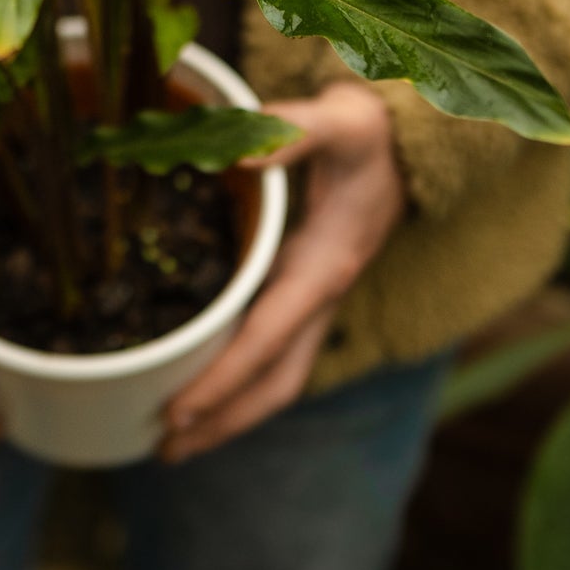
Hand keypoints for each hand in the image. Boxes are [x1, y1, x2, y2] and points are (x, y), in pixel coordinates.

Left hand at [157, 81, 405, 462]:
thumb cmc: (368, 130)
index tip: (178, 413)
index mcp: (326, 267)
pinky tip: (196, 379)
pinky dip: (236, 377)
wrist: (402, 136)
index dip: (225, 380)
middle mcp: (322, 295)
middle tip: (166, 450)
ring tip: (174, 441)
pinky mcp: (303, 290)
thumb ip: (294, 132)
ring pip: (278, 376)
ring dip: (230, 413)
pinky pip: (271, 350)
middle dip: (225, 421)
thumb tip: (239, 158)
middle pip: (277, 382)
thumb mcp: (341, 119)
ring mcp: (314, 298)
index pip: (270, 340)